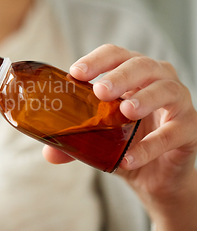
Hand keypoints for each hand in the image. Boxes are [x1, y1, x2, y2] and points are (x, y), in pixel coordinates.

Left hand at [43, 44, 196, 204]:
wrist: (153, 176)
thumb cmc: (124, 142)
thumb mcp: (96, 139)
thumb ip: (74, 141)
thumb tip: (48, 152)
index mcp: (131, 74)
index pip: (114, 55)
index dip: (96, 60)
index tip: (75, 73)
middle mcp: (157, 80)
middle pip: (141, 65)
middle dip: (120, 75)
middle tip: (101, 91)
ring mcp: (177, 102)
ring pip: (166, 90)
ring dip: (145, 99)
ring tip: (126, 112)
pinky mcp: (190, 129)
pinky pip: (175, 132)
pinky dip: (152, 145)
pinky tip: (130, 158)